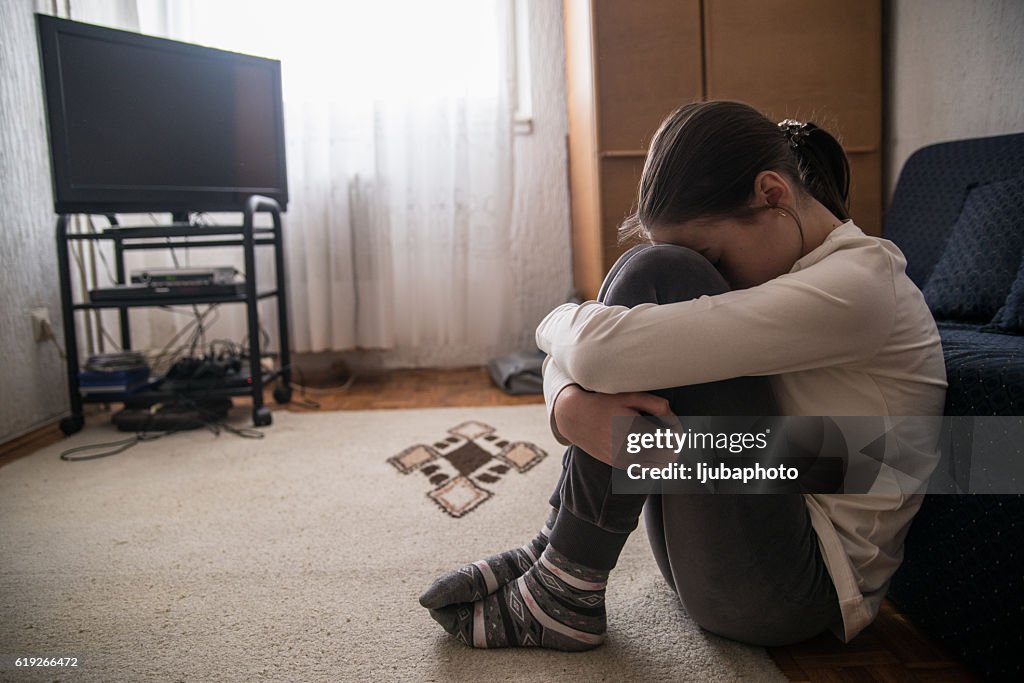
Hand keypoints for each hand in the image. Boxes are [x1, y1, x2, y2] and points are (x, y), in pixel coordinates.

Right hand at [553, 385, 673, 464]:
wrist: (575, 418)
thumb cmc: (604, 403)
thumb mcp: (630, 396)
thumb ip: (656, 404)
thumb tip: (673, 416)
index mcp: (637, 432)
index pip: (673, 440)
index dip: (678, 430)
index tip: (672, 421)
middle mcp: (632, 451)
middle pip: (670, 457)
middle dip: (674, 443)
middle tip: (668, 429)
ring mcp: (625, 461)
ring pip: (659, 466)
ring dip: (664, 453)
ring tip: (658, 437)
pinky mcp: (619, 465)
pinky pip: (645, 468)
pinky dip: (651, 459)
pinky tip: (645, 444)